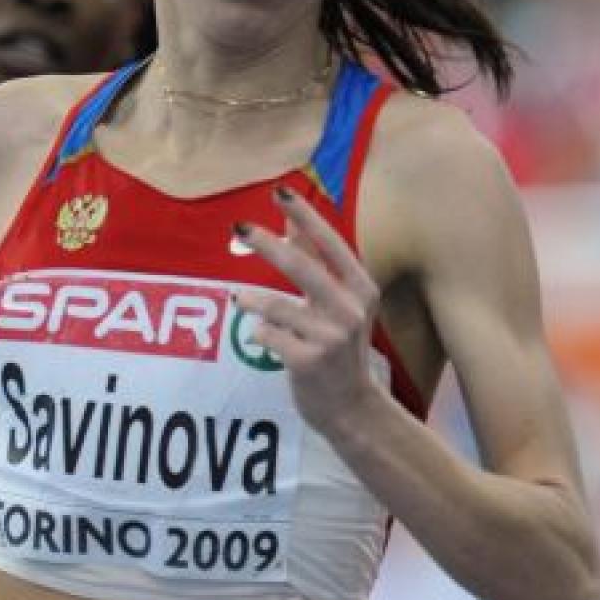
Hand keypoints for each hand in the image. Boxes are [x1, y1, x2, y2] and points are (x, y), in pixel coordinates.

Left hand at [231, 185, 389, 436]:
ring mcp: (330, 337)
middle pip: (301, 266)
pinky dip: (259, 334)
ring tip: (239, 299)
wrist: (351, 407)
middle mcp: (349, 310)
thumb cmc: (340, 347)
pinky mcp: (308, 361)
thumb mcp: (339, 303)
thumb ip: (316, 262)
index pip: (330, 244)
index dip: (305, 216)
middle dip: (267, 244)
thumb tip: (291, 219)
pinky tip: (262, 339)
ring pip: (276, 305)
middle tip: (240, 228)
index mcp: (361, 289)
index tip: (280, 192)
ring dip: (251, 300)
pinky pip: (268, 336)